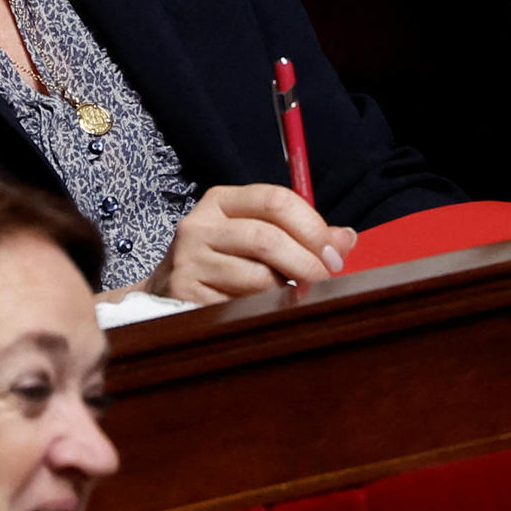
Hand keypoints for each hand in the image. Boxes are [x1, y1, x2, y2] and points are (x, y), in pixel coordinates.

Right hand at [148, 185, 357, 304]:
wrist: (165, 295)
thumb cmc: (223, 264)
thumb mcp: (256, 238)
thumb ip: (302, 236)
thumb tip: (346, 239)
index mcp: (221, 201)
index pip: (275, 200)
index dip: (312, 227)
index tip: (334, 254)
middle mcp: (199, 224)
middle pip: (267, 238)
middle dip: (306, 263)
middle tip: (324, 281)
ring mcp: (188, 258)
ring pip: (256, 277)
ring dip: (284, 291)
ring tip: (288, 296)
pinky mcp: (184, 291)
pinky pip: (239, 305)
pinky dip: (261, 310)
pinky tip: (263, 310)